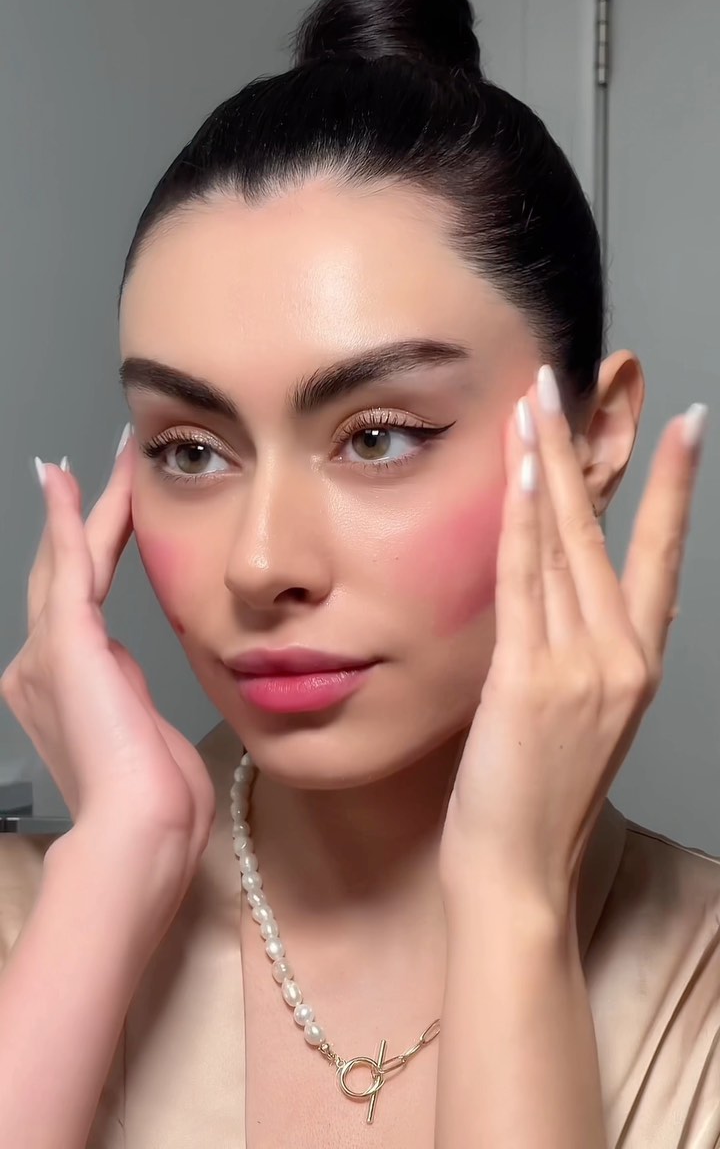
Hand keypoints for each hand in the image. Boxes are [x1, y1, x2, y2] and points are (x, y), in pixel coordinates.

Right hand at [0, 434, 215, 908]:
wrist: (141, 831)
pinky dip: (65, 519)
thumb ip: (131, 700)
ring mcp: (48, 655)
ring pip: (68, 560)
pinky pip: (66, 567)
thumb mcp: (144, 739)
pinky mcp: (66, 645)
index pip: (78, 603)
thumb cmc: (158, 803)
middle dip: (87, 516)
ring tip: (110, 458)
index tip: (109, 518)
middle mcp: (41, 668)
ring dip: (90, 506)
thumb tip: (130, 677)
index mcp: (65, 690)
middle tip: (108, 465)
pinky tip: (68, 480)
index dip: (89, 554)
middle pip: (64, 572)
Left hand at [440, 365, 705, 911]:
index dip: (674, 487)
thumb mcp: (573, 718)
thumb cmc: (534, 800)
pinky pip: (526, 581)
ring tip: (534, 400)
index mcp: (638, 666)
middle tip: (568, 382)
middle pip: (605, 532)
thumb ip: (572, 650)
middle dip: (584, 449)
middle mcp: (623, 659)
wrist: (517, 877)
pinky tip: (522, 469)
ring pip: (565, 544)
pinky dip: (524, 520)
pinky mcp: (531, 680)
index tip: (687, 425)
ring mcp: (582, 668)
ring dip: (546, 464)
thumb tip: (550, 591)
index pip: (661, 556)